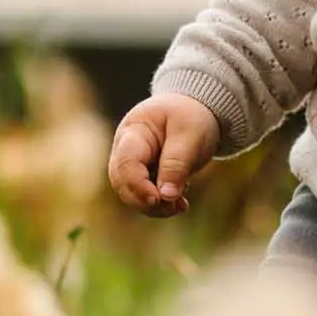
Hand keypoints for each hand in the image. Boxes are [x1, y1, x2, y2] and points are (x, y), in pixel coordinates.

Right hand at [110, 93, 219, 217]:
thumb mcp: (190, 135)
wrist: (194, 109)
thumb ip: (176, 165)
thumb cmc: (190, 116)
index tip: (159, 199)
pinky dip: (159, 203)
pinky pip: (142, 195)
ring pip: (130, 193)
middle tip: (174, 207)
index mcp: (134, 132)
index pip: (126, 163)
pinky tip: (180, 203)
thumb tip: (166, 197)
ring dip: (153, 206)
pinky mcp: (141, 174)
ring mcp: (130, 162)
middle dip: (145, 201)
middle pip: (122, 182)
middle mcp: (124, 148)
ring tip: (180, 206)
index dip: (138, 186)